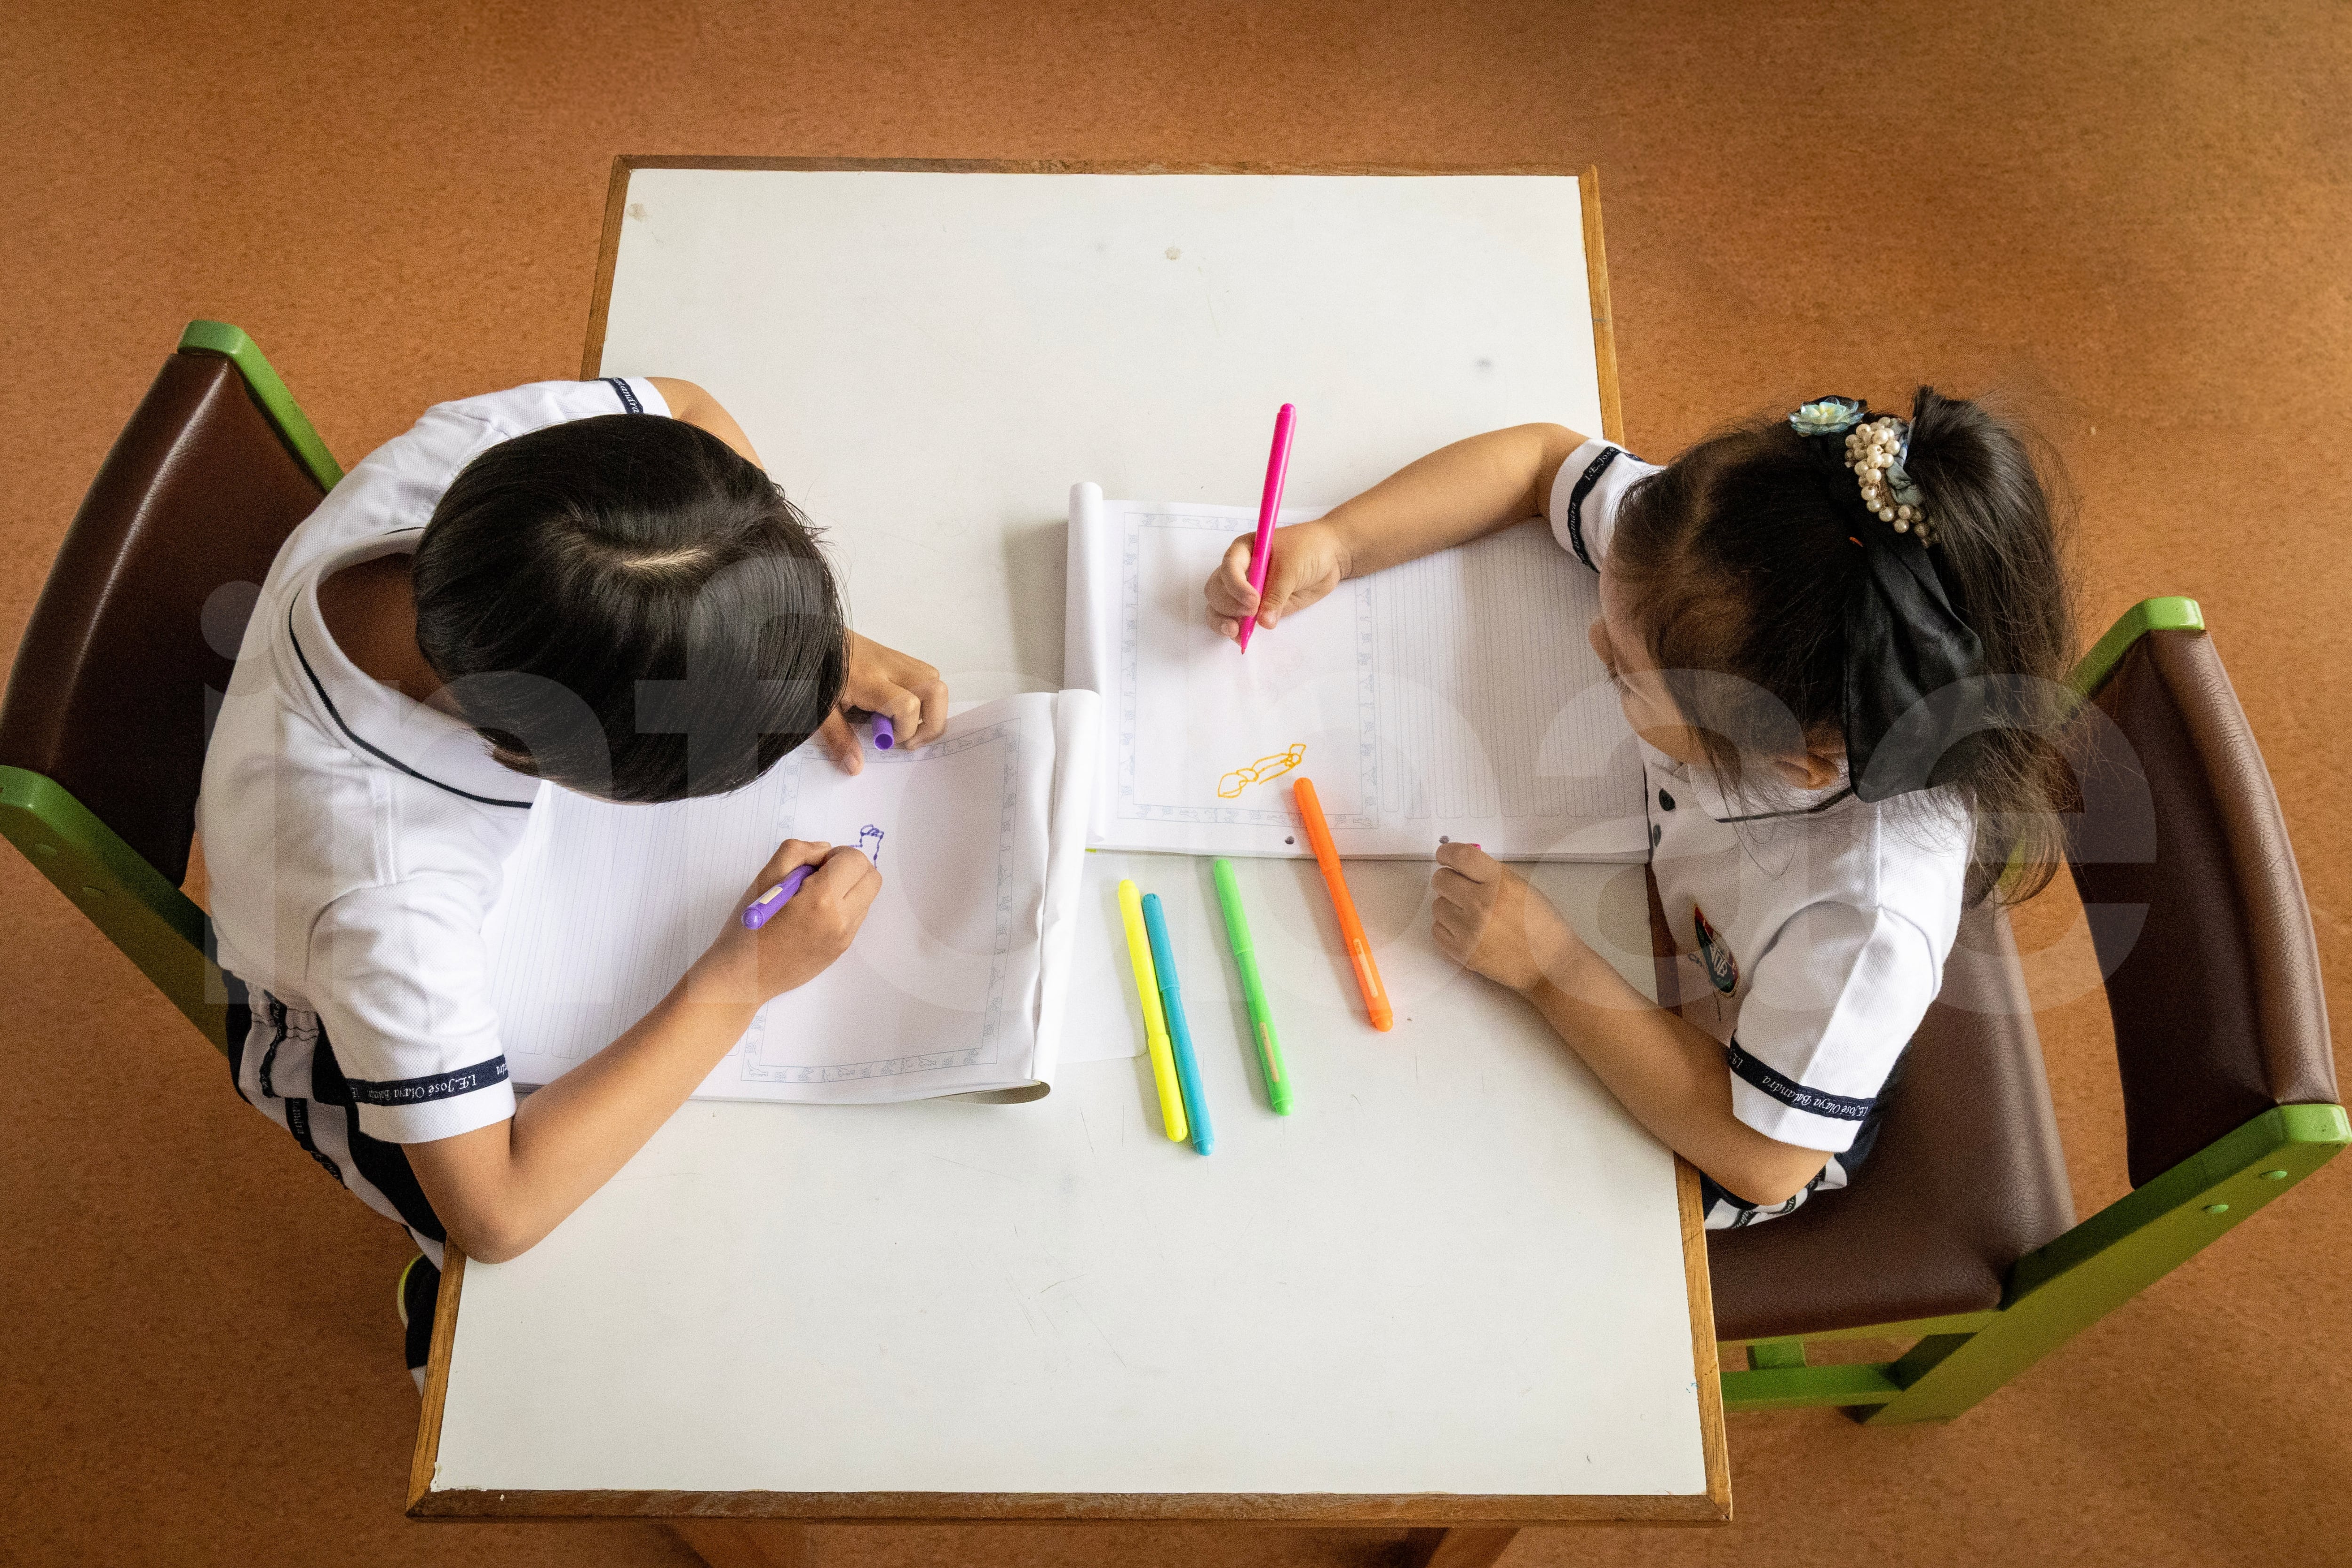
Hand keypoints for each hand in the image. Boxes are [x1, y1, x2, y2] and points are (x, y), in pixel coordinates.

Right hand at [690, 839, 881, 1005]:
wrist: (744, 977)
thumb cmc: (749, 928)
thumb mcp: (765, 877)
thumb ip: (798, 851)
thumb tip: (825, 850)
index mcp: (822, 899)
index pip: (856, 860)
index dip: (836, 854)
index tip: (815, 864)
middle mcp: (841, 920)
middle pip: (872, 878)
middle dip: (850, 868)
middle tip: (820, 875)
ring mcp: (844, 937)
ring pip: (866, 898)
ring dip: (847, 888)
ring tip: (812, 897)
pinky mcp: (841, 949)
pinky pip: (856, 917)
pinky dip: (842, 907)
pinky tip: (813, 914)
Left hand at [818, 632, 947, 772]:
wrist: (810, 639)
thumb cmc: (814, 671)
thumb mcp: (821, 708)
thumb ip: (839, 737)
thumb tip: (855, 767)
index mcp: (868, 680)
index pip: (907, 705)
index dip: (905, 730)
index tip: (885, 740)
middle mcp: (889, 666)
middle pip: (935, 689)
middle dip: (932, 722)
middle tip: (910, 739)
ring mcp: (896, 659)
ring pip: (935, 681)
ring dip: (931, 708)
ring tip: (907, 724)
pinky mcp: (896, 657)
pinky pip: (925, 675)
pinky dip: (923, 696)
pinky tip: (899, 708)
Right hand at [1205, 518, 1351, 640]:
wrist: (1328, 557)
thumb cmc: (1309, 549)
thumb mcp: (1292, 566)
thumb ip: (1277, 593)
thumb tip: (1263, 622)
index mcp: (1243, 550)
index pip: (1229, 567)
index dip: (1236, 585)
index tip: (1253, 600)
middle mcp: (1238, 570)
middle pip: (1217, 589)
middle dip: (1228, 604)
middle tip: (1250, 613)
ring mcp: (1244, 591)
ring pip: (1218, 606)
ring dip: (1222, 620)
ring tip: (1236, 632)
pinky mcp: (1254, 609)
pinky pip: (1234, 620)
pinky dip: (1233, 630)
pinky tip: (1241, 638)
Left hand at [1430, 843, 1585, 996]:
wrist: (1550, 964)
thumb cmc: (1540, 926)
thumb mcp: (1521, 887)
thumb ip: (1489, 874)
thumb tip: (1459, 866)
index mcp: (1500, 883)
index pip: (1460, 856)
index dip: (1447, 853)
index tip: (1444, 856)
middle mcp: (1482, 903)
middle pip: (1441, 880)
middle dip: (1448, 881)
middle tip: (1460, 889)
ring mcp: (1470, 929)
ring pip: (1437, 905)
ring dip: (1449, 907)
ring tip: (1470, 915)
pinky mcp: (1462, 952)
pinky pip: (1437, 931)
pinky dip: (1447, 929)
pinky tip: (1466, 931)